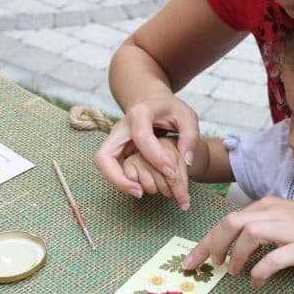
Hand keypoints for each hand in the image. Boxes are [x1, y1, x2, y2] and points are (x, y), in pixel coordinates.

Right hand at [93, 95, 199, 209]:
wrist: (150, 100)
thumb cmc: (169, 109)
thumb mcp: (187, 116)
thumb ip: (190, 137)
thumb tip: (187, 162)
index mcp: (140, 114)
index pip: (142, 137)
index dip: (156, 157)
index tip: (171, 172)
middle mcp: (119, 127)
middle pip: (104, 155)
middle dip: (118, 178)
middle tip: (140, 192)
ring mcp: (114, 139)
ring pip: (103, 164)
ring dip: (117, 182)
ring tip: (139, 193)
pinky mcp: (114, 149)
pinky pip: (110, 168)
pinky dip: (120, 180)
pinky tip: (138, 187)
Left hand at [181, 197, 293, 286]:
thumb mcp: (284, 217)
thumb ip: (262, 225)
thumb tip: (238, 242)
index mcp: (266, 206)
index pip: (227, 220)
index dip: (207, 240)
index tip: (192, 258)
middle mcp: (272, 212)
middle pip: (229, 224)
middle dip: (211, 246)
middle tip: (205, 265)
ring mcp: (286, 228)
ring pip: (246, 236)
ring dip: (235, 256)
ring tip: (233, 271)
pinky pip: (271, 260)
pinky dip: (258, 271)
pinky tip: (256, 280)